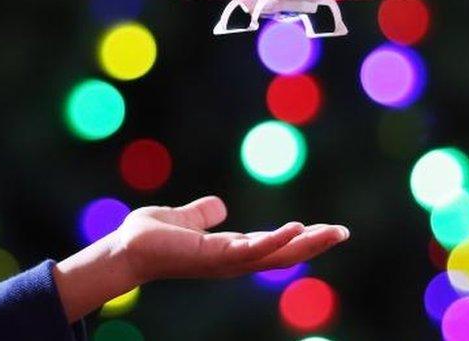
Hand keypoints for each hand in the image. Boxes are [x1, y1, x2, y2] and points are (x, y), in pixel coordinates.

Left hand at [53, 195, 348, 322]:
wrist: (125, 248)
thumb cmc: (150, 237)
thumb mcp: (184, 219)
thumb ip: (203, 214)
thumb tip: (219, 207)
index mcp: (229, 249)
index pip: (272, 246)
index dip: (299, 239)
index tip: (326, 230)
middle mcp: (232, 260)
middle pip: (282, 255)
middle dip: (314, 246)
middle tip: (343, 232)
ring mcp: (226, 261)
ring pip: (275, 256)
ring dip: (305, 245)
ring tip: (333, 232)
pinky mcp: (215, 256)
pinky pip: (252, 250)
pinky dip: (275, 241)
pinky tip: (295, 228)